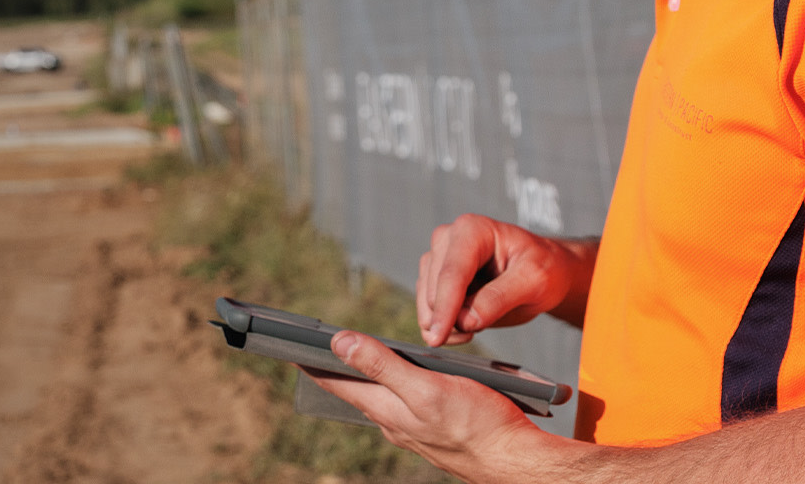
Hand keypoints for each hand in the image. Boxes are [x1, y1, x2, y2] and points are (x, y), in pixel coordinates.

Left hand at [306, 330, 545, 481]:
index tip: (289, 346)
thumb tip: (339, 344)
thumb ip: (382, 366)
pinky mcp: (434, 431)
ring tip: (350, 359)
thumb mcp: (427, 387)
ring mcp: (414, 429)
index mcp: (387, 410)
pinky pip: (404, 406)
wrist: (515, 461)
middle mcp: (394, 422)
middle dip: (334, 369)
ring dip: (364, 378)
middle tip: (312, 349)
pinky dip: (394, 388)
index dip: (312, 363)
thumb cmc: (478, 425)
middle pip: (355, 390)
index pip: (337, 382)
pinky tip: (403, 381)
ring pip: (380, 399)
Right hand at [417, 214, 594, 345]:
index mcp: (472, 230)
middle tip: (480, 329)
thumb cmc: (544, 267)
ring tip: (477, 327)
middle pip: (433, 290)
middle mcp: (448, 240)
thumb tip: (465, 321)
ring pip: (426, 303)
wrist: (544, 272)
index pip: (452, 273)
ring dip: (446, 325)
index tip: (440, 336)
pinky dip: (444, 328)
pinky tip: (466, 329)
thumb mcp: (535, 280)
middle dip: (450, 318)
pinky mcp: (436, 281)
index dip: (445, 307)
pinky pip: (428, 311)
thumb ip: (500, 298)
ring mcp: (439, 260)